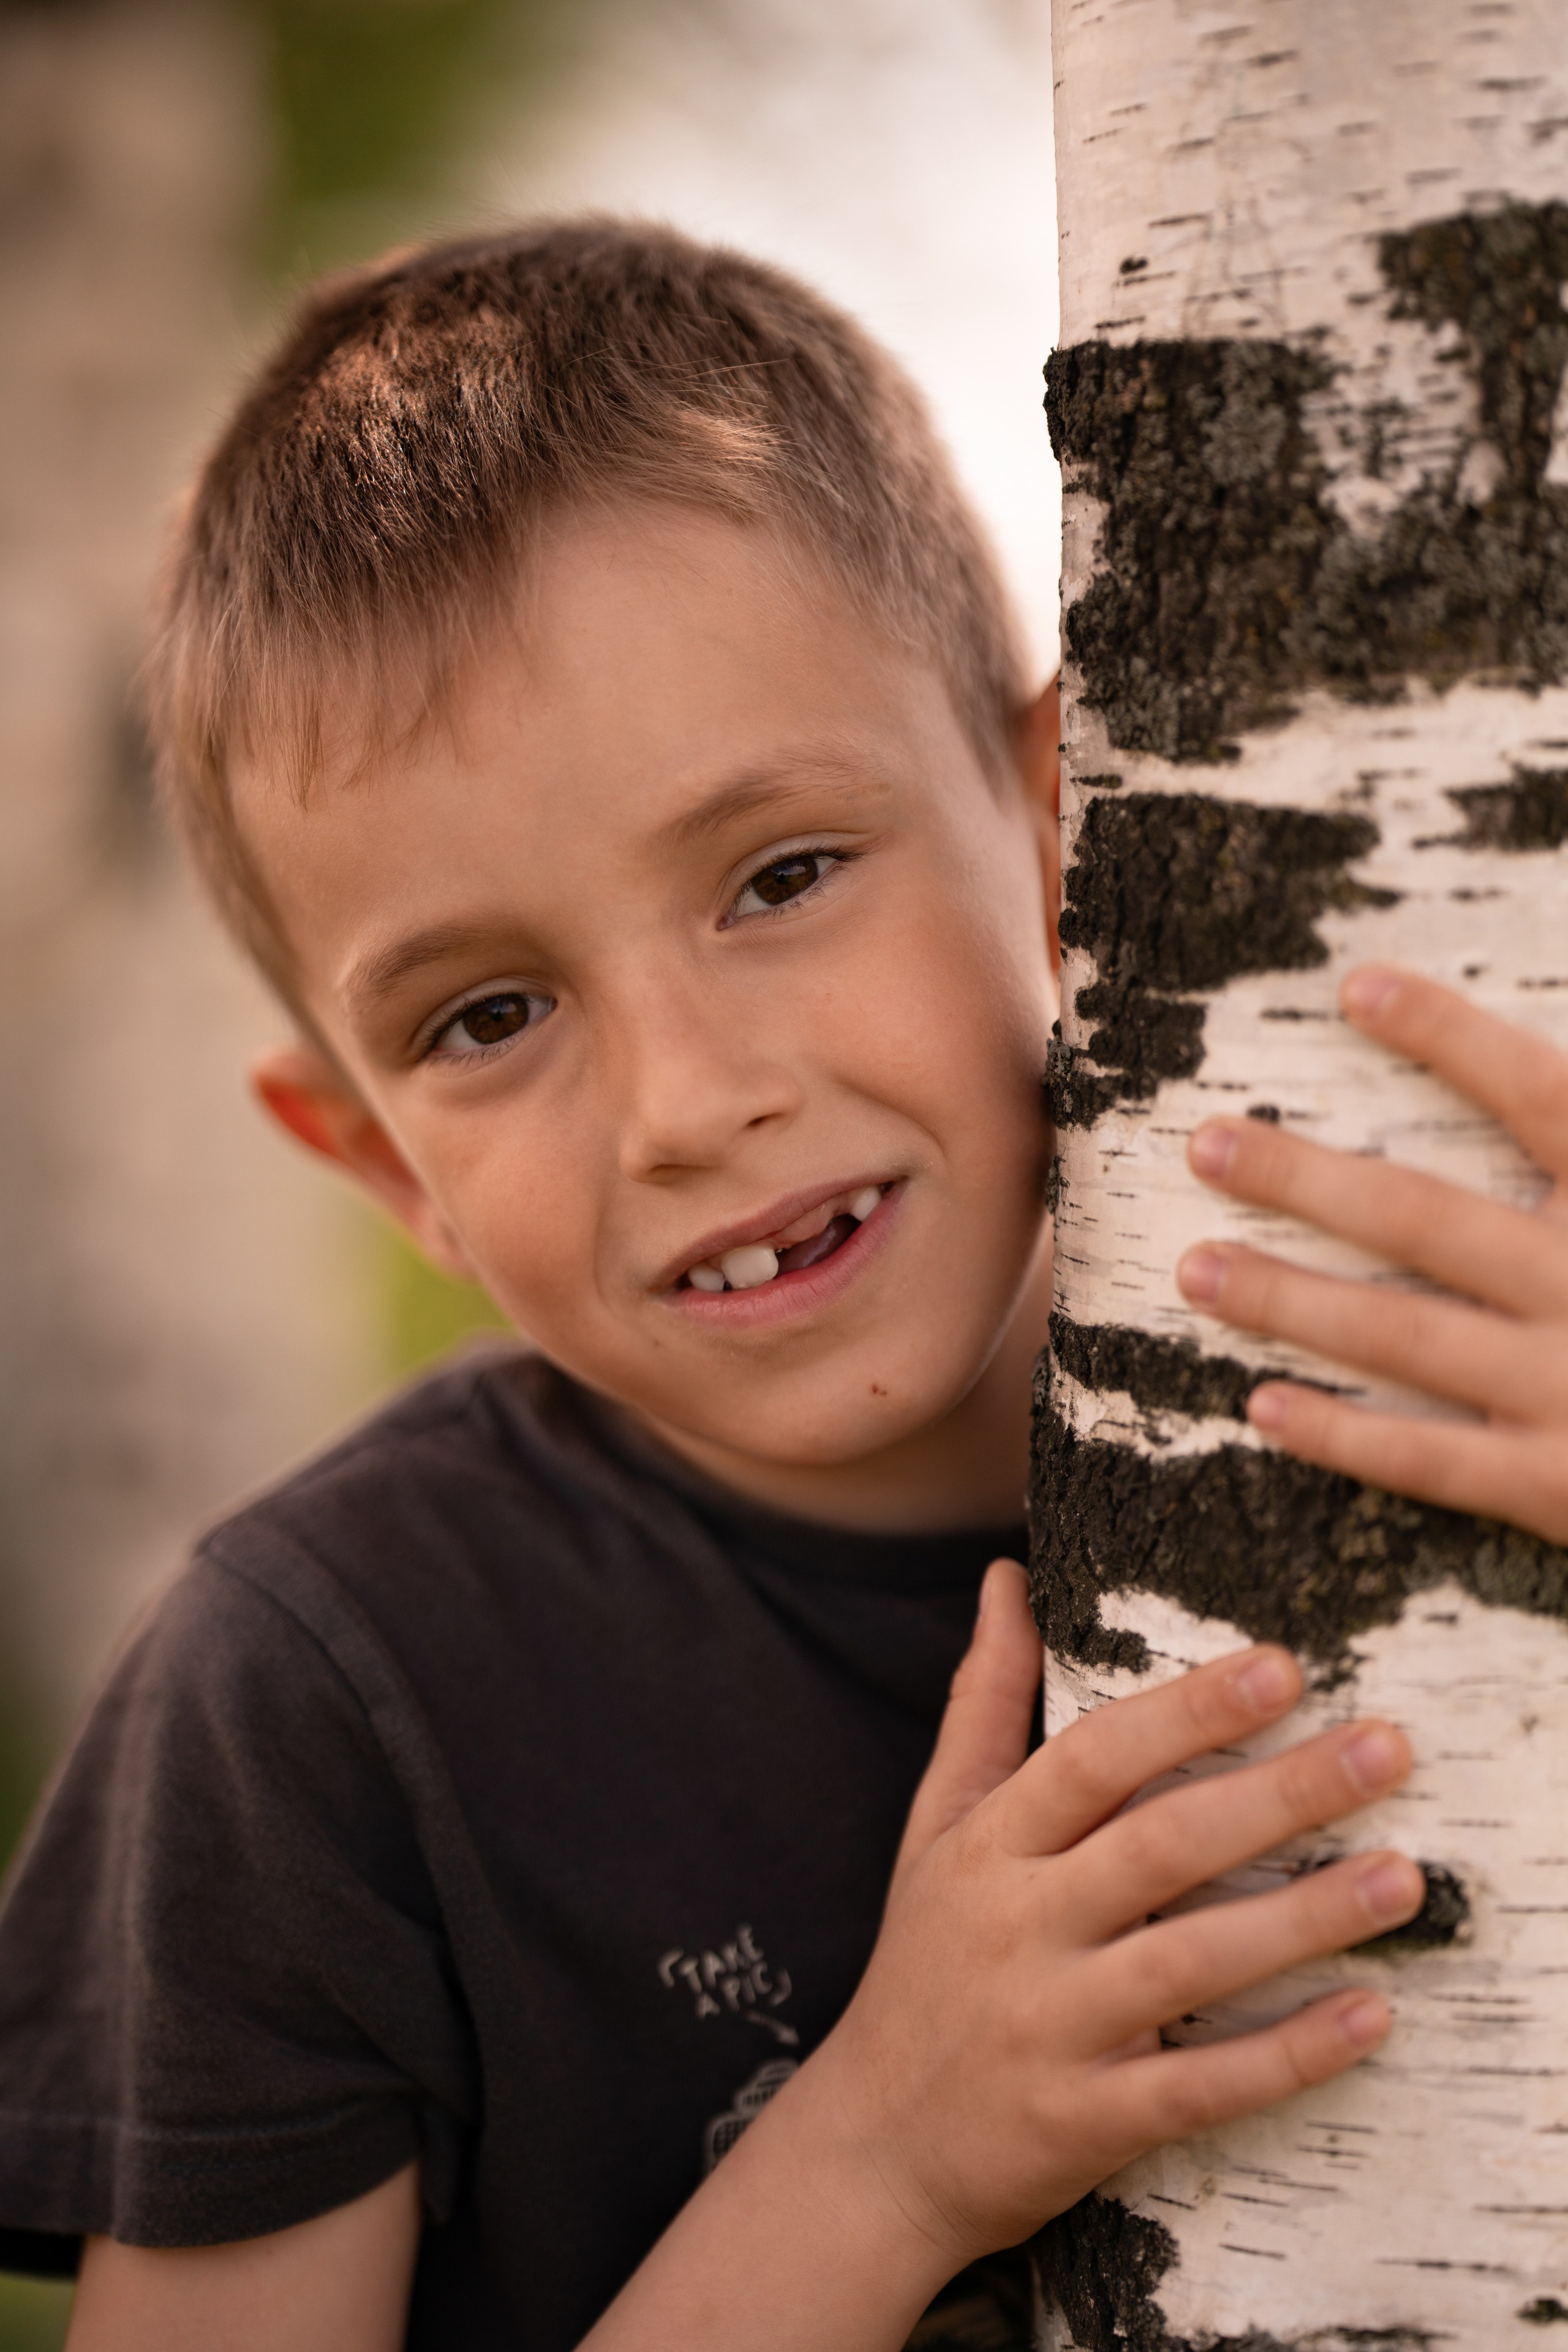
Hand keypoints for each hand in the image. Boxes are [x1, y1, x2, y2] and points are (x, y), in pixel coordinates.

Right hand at [799, 1562, 1420, 2270]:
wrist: (875, 2146)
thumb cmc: (924, 1964)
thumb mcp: (936, 1826)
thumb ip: (982, 1703)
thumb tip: (1005, 1579)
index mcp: (989, 1846)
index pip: (1093, 1760)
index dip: (1186, 1712)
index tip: (1282, 1667)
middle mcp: (1017, 1926)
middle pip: (1158, 1847)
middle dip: (1279, 1794)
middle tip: (1385, 1749)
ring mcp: (1050, 2028)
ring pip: (1188, 1962)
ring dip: (1304, 1919)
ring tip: (1400, 1877)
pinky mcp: (1085, 2123)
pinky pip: (1198, 2087)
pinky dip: (1284, 2053)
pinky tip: (1365, 2016)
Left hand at [1177, 965, 1567, 1542]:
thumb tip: (1556, 1090)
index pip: (1540, 1094)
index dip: (1448, 1035)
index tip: (1355, 987)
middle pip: (1424, 1216)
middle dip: (1303, 1178)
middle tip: (1204, 1144)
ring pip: (1400, 1335)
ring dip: (1287, 1299)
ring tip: (1195, 1268)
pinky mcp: (1559, 1488)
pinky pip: (1430, 1460)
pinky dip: (1343, 1436)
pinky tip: (1263, 1405)